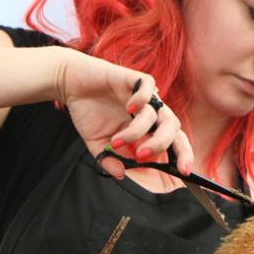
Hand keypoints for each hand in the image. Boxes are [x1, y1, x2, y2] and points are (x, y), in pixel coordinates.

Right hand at [57, 49, 192, 178]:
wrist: (70, 84)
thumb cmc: (88, 112)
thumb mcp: (98, 143)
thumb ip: (109, 159)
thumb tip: (121, 174)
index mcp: (147, 127)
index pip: (173, 140)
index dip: (182, 154)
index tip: (184, 171)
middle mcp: (149, 111)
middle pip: (173, 126)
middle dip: (163, 144)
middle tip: (142, 156)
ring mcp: (142, 94)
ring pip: (159, 111)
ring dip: (139, 130)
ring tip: (118, 141)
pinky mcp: (132, 78)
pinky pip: (148, 85)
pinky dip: (142, 98)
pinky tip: (128, 109)